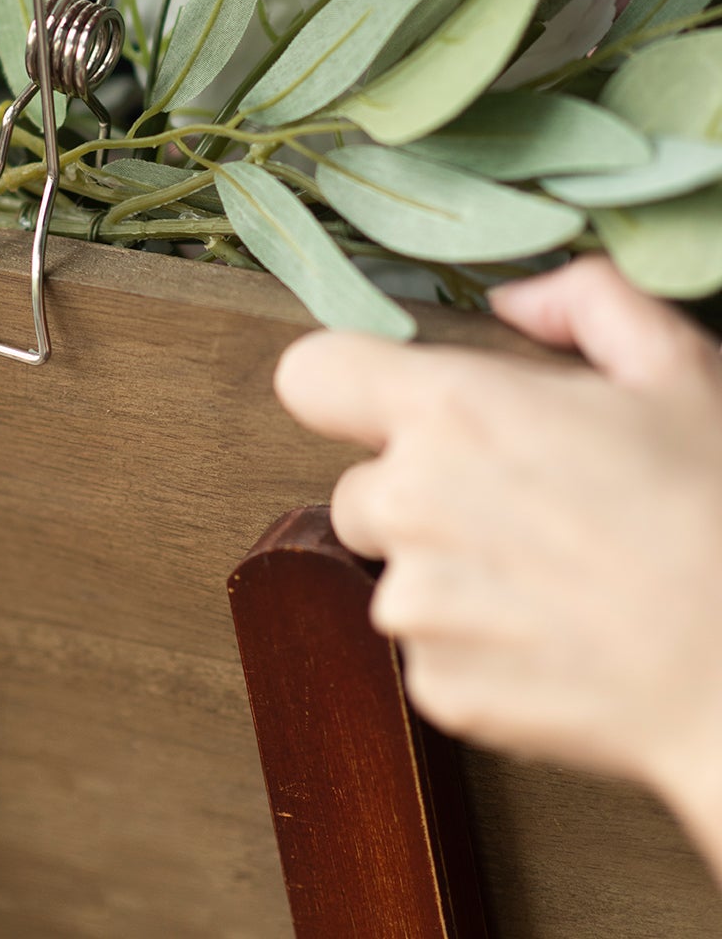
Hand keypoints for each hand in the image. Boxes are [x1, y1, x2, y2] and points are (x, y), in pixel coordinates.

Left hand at [274, 258, 721, 876]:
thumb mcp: (676, 368)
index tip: (387, 403)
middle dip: (418, 494)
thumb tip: (514, 301)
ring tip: (553, 578)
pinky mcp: (438, 689)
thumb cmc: (720, 512)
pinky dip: (476, 649)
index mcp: (451, 410)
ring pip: (395, 574)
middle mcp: (410, 504)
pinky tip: (557, 637)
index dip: (347, 385)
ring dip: (448, 576)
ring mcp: (417, 605)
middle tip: (521, 507)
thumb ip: (584, 300)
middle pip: (358, 487)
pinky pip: (429, 653)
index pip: (311, 375)